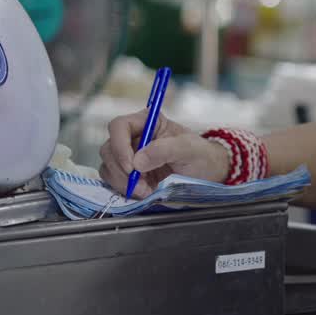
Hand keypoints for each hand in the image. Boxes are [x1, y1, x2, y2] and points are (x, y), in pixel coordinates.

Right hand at [98, 112, 229, 197]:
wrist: (206, 173)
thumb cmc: (200, 155)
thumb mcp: (188, 149)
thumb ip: (164, 150)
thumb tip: (137, 161)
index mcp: (147, 122)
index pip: (119, 126)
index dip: (119, 146)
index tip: (131, 167)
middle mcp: (133, 136)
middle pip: (109, 148)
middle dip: (122, 170)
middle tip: (141, 185)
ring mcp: (129, 155)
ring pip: (108, 166)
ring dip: (123, 182)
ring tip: (146, 190)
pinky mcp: (129, 173)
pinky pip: (114, 180)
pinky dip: (124, 188)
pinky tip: (143, 192)